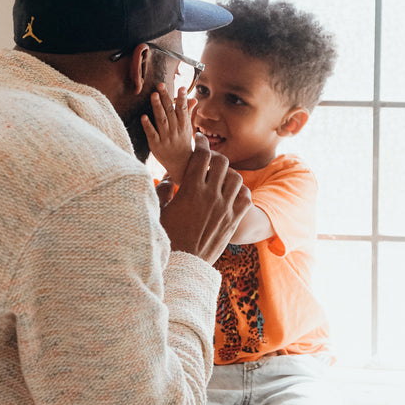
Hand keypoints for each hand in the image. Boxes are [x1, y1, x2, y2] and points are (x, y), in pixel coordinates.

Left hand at [142, 83, 192, 182]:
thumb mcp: (188, 129)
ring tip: (153, 95)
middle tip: (161, 85)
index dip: (182, 98)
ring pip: (161, 120)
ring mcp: (166, 138)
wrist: (181, 166)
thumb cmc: (183, 144)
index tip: (181, 87)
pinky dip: (148, 125)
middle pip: (170, 112)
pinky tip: (143, 116)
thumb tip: (193, 98)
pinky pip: (152, 134)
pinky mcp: (156, 145)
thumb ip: (188, 113)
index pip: (183, 110)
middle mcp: (175, 131)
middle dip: (166, 98)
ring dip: (157, 107)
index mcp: (183, 126)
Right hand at [160, 133, 250, 263]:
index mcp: (191, 190)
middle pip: (222, 162)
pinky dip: (240, 192)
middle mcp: (211, 196)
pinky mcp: (234, 220)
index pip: (201, 156)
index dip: (200, 144)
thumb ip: (162, 191)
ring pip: (236, 178)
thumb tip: (167, 179)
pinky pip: (246, 197)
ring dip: (228, 174)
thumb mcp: (159, 211)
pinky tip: (231, 195)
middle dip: (215, 157)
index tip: (199, 140)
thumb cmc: (167, 237)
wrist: (184, 264)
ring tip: (221, 178)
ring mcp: (225, 208)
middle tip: (210, 160)